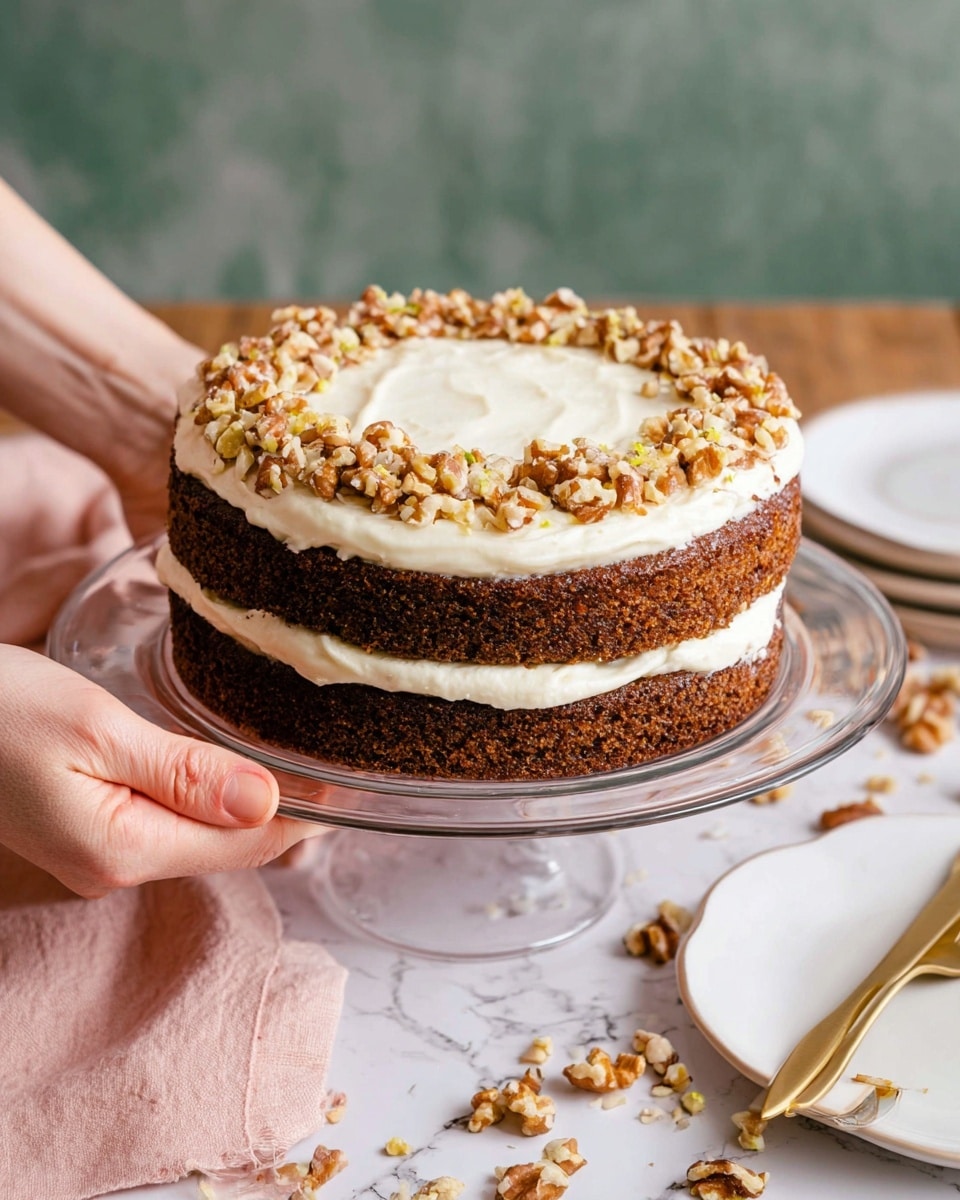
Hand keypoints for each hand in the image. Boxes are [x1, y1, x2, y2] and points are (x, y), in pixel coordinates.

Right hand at [0, 646, 320, 896]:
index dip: (306, 814)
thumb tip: (270, 804)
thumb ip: (186, 773)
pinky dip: (205, 798)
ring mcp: (98, 857)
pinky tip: (225, 766)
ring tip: (294, 756)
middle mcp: (113, 868)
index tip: (352, 780)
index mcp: (123, 850)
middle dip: (283, 811)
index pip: (248, 846)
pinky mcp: (87, 833)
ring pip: (200, 837)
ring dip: (246, 804)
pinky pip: (167, 825)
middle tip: (333, 758)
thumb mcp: (98, 730)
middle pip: (229, 848)